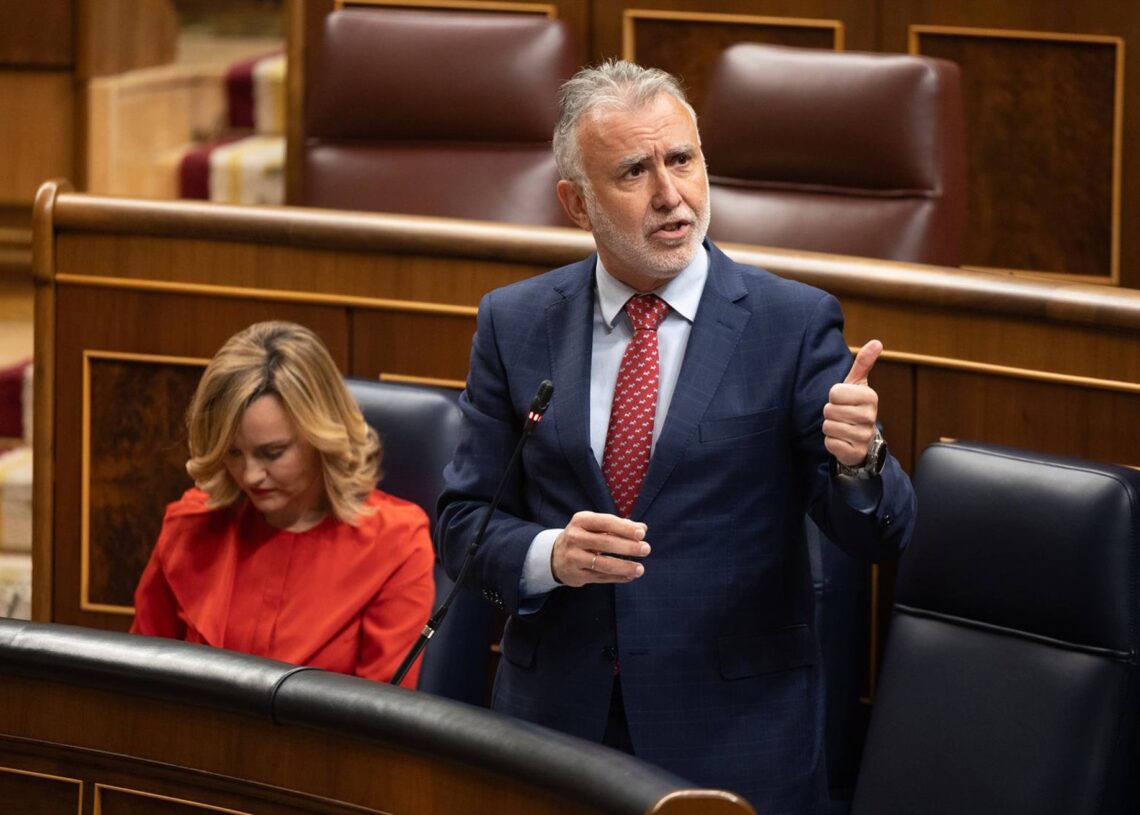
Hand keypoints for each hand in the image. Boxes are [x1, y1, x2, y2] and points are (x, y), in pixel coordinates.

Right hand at [551, 511, 650, 587]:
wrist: (556, 555)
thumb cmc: (584, 536)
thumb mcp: (596, 526)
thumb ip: (619, 526)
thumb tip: (642, 528)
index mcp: (581, 520)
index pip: (605, 522)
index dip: (624, 528)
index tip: (641, 534)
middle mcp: (574, 537)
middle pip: (605, 543)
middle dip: (628, 547)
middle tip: (646, 549)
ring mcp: (573, 557)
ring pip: (602, 563)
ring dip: (624, 566)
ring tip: (640, 569)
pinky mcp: (575, 574)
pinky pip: (599, 577)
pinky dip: (617, 578)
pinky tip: (629, 576)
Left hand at [823, 339, 881, 465]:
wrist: (862, 440)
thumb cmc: (855, 407)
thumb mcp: (857, 384)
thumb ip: (863, 363)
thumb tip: (877, 342)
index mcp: (870, 397)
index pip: (834, 392)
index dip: (833, 396)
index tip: (843, 400)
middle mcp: (870, 416)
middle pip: (829, 410)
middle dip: (830, 413)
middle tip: (841, 415)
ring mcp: (864, 436)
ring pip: (828, 427)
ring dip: (830, 427)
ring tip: (842, 427)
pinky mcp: (855, 452)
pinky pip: (830, 443)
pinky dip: (831, 442)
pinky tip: (842, 440)